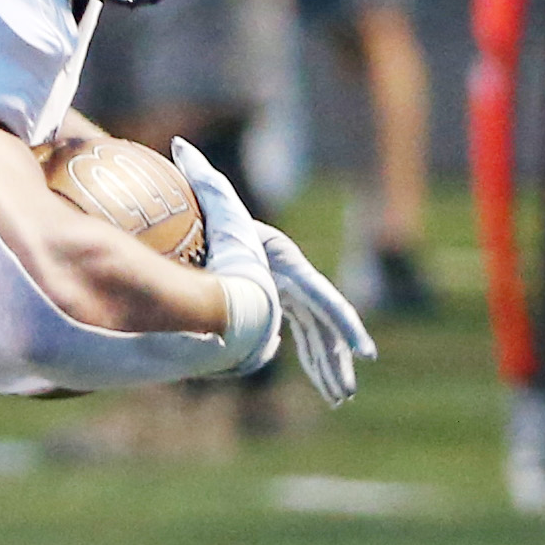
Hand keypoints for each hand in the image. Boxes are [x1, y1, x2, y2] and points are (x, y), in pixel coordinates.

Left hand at [172, 140, 373, 405]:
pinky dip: (315, 361)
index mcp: (287, 266)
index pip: (322, 300)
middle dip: (338, 360)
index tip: (363, 351)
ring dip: (329, 369)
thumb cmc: (215, 218)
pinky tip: (327, 385)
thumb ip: (203, 176)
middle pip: (325, 327)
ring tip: (341, 398)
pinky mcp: (282, 308)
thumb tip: (180, 146)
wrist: (215, 232)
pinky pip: (305, 340)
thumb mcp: (214, 200)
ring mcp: (291, 297)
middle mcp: (295, 283)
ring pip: (317, 339)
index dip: (344, 325)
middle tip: (347, 391)